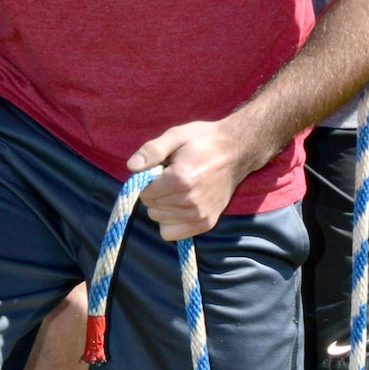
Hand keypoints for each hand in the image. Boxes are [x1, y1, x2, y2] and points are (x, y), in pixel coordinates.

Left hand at [127, 119, 249, 238]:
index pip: (145, 192)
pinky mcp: (206, 223)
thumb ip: (152, 151)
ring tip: (179, 190)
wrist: (237, 151)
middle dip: (155, 193)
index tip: (160, 171)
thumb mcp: (176, 136)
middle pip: (151, 206)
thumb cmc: (204, 141)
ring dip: (162, 207)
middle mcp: (190, 201)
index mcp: (180, 179)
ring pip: (159, 219)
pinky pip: (172, 233)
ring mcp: (199, 215)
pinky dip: (171, 222)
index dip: (147, 181)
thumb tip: (132, 166)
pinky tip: (180, 206)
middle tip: (171, 179)